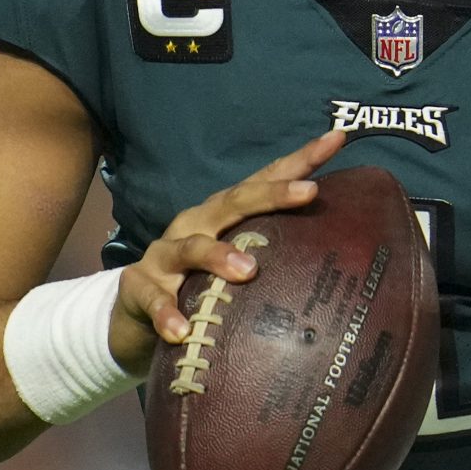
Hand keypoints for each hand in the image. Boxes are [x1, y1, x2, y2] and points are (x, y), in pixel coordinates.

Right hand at [112, 130, 345, 374]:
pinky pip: (154, 300)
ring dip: (219, 255)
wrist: (132, 317)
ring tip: (247, 270)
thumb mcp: (232, 267)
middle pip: (233, 202)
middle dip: (271, 194)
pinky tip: (181, 330)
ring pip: (192, 248)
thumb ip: (272, 258)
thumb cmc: (197, 287)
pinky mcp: (138, 287)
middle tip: (308, 192)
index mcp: (221, 216)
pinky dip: (167, 315)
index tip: (336, 139)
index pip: (263, 182)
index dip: (299, 161)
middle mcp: (195, 225)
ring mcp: (164, 256)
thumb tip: (338, 263)